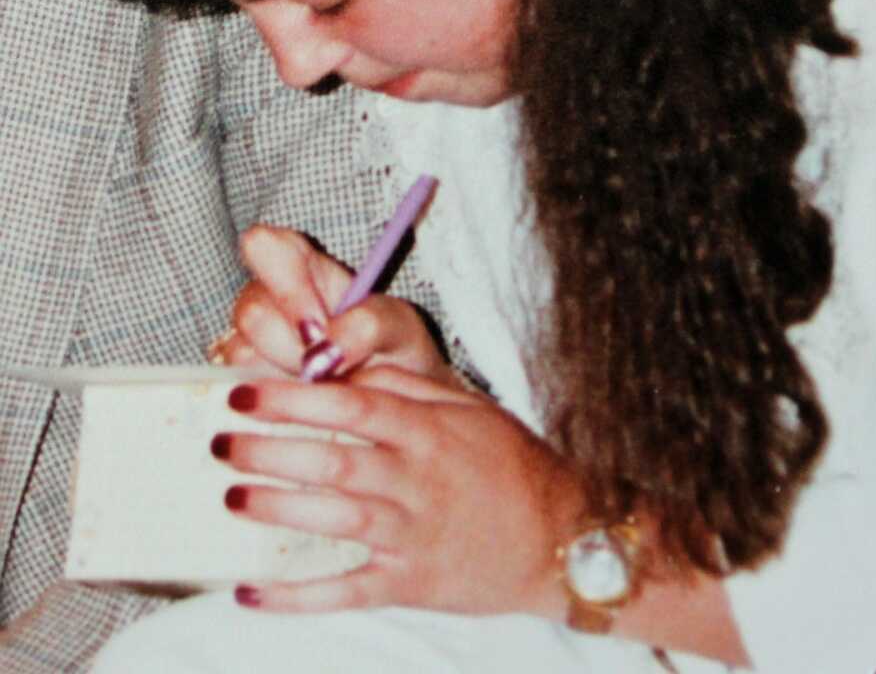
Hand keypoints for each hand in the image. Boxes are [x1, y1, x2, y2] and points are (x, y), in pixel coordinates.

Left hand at [213, 366, 585, 616]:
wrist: (564, 538)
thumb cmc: (511, 464)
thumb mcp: (469, 410)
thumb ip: (409, 389)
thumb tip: (350, 368)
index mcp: (428, 432)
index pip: (351, 406)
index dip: (293, 399)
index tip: (245, 392)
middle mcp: (417, 481)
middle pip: (333, 461)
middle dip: (271, 451)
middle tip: (222, 442)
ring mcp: (413, 536)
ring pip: (335, 520)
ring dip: (278, 508)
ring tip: (231, 496)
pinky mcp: (411, 584)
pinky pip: (347, 591)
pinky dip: (297, 597)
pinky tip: (251, 592)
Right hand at [214, 225, 454, 383]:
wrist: (393, 404)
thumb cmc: (394, 351)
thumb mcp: (400, 327)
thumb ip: (369, 324)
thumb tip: (322, 351)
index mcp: (303, 267)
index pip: (263, 245)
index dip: (284, 283)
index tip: (319, 322)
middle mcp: (267, 299)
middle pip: (250, 310)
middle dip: (293, 346)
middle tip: (331, 366)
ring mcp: (249, 343)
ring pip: (241, 354)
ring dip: (286, 377)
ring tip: (325, 384)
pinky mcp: (241, 383)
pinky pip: (238, 391)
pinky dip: (275, 403)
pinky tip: (306, 403)